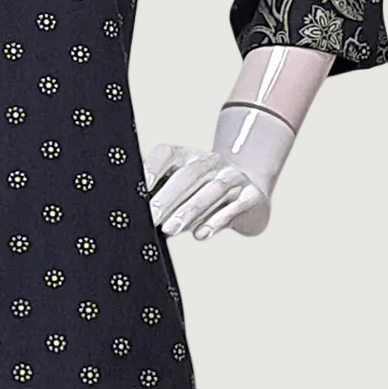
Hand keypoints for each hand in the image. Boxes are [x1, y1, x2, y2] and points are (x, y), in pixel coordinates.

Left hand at [143, 142, 269, 241]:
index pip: (167, 153)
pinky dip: (215, 221)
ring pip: (212, 190)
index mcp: (188, 156)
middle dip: (168, 197)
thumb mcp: (181, 192)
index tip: (140, 187)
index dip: (153, 167)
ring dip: (189, 211)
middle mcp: (211, 162)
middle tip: (151, 217)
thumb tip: (136, 215)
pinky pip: (234, 207)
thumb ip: (159, 199)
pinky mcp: (252, 196)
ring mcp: (234, 177)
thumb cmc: (203, 197)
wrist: (250, 198)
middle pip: (190, 174)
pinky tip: (200, 235)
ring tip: (170, 229)